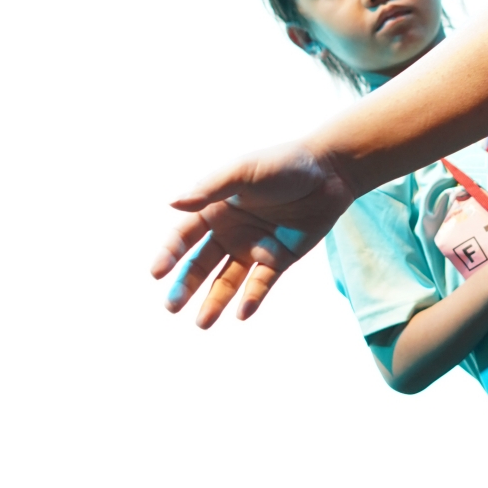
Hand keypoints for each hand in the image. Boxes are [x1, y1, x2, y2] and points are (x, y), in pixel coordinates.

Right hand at [152, 139, 353, 327]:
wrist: (330, 172)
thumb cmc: (283, 164)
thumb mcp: (243, 172)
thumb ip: (210, 189)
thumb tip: (173, 203)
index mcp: (215, 208)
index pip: (184, 236)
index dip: (170, 254)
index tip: (156, 274)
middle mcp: (230, 230)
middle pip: (202, 263)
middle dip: (186, 285)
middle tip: (171, 307)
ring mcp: (254, 246)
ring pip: (228, 280)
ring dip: (215, 301)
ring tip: (203, 323)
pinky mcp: (279, 258)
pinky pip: (261, 282)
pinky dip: (252, 298)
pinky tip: (242, 313)